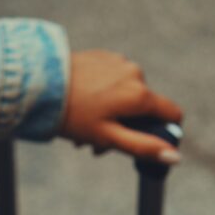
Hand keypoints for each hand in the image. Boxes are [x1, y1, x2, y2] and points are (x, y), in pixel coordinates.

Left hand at [60, 50, 183, 163]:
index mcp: (141, 94)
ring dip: (113, 113)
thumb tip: (176, 157)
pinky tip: (83, 105)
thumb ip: (144, 147)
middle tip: (97, 144)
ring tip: (85, 127)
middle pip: (145, 107)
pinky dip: (103, 96)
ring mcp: (119, 62)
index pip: (172, 114)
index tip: (143, 142)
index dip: (162, 132)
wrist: (38, 85)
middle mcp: (135, 73)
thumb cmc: (74, 115)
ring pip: (127, 95)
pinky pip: (113, 81)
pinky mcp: (103, 57)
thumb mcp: (109, 137)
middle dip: (126, 127)